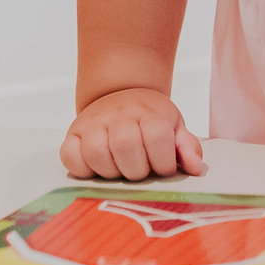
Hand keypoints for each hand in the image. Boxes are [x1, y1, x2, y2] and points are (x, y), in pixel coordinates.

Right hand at [60, 88, 203, 180]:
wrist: (121, 93)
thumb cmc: (149, 118)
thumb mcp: (173, 126)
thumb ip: (187, 147)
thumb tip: (194, 168)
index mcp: (148, 111)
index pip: (157, 136)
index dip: (164, 162)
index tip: (164, 167)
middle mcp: (118, 114)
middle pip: (125, 145)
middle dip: (137, 170)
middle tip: (140, 170)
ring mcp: (93, 123)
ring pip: (96, 152)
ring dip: (111, 171)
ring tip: (120, 169)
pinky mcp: (73, 134)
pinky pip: (70, 156)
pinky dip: (82, 168)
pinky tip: (96, 168)